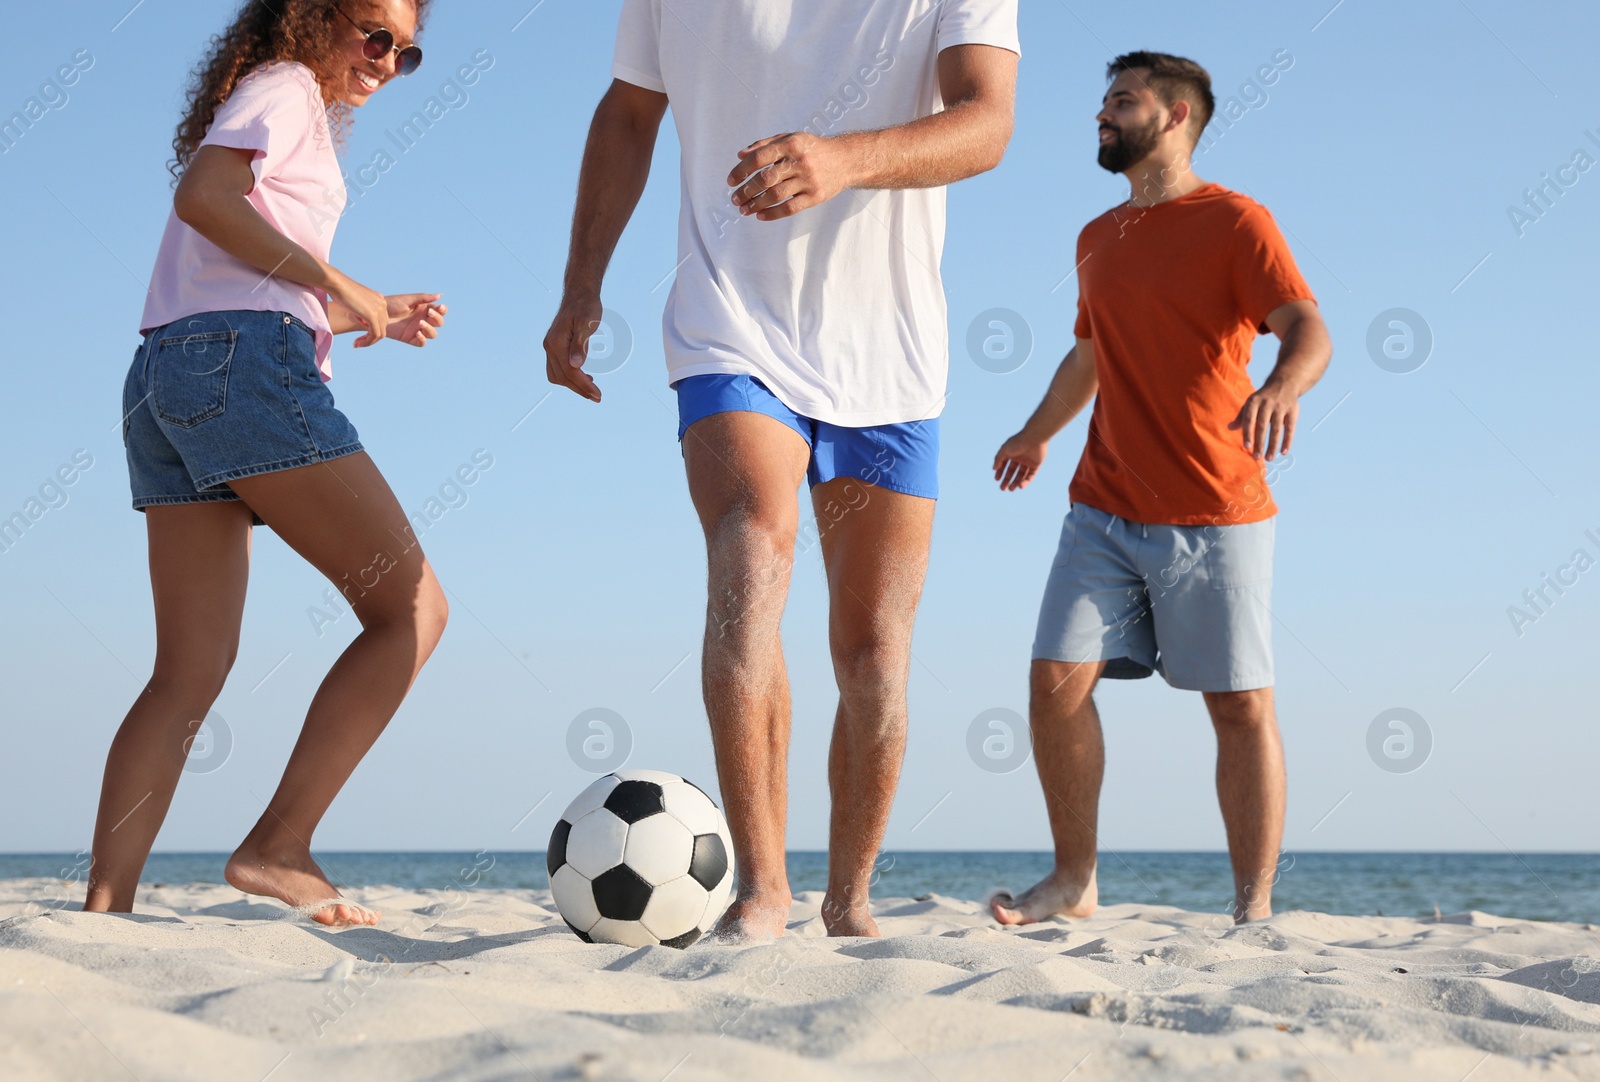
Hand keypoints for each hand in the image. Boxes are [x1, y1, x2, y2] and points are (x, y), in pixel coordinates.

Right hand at [327, 272, 390, 348]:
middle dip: (370, 338)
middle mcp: (382, 304)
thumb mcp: (356, 303)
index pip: (381, 321)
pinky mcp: (373, 315)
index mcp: (379, 300)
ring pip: (380, 334)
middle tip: (357, 343)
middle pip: (382, 328)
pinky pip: (375, 334)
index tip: (359, 338)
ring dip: (368, 342)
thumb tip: (366, 324)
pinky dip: (367, 342)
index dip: (371, 332)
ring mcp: (379, 309)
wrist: (336, 283)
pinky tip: (357, 344)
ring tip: (356, 344)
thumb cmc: (340, 292)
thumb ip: (363, 312)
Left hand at [384, 293, 446, 346]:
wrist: (376, 315)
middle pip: (439, 323)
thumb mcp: (409, 299)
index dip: (443, 310)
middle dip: (437, 319)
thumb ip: (424, 298)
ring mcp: (417, 330)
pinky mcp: (410, 338)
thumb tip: (440, 296)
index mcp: (424, 309)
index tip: (439, 307)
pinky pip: (421, 343)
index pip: (440, 311)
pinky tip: (418, 333)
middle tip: (429, 313)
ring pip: (432, 334)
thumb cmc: (391, 304)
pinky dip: (423, 339)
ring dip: (430, 329)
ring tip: (421, 323)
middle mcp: (423, 319)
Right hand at [542, 291, 603, 402]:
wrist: (579, 294)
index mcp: (556, 343)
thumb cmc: (586, 307)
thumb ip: (580, 345)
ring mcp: (550, 348)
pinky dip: (569, 378)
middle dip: (580, 389)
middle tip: (598, 397)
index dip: (583, 385)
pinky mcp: (555, 348)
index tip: (597, 394)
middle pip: (563, 377)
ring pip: (558, 376)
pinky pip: (558, 369)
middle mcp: (549, 347)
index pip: (570, 371)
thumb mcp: (587, 323)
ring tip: (591, 391)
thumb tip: (576, 366)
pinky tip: (585, 378)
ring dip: (574, 386)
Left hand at [727, 132, 855, 220]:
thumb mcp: (791, 138)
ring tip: (744, 209)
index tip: (731, 180)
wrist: (846, 160)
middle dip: (746, 191)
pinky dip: (772, 214)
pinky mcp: (816, 197)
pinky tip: (760, 216)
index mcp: (791, 144)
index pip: (759, 158)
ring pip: (776, 195)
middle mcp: (799, 162)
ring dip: (756, 204)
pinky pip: (790, 208)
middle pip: (766, 179)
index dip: (742, 170)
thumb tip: (740, 155)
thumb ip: (765, 145)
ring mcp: (808, 180)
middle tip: (735, 199)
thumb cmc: (812, 148)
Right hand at [993, 430, 1047, 490]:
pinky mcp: (1036, 465)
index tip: (997, 479)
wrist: (1034, 438)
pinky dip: (1026, 481)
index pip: (1004, 465)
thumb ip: (998, 459)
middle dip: (1007, 480)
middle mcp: (1019, 458)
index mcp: (1011, 453)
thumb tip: (994, 468)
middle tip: (1003, 489)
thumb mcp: (1004, 450)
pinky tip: (1020, 486)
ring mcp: (1028, 461)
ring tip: (1011, 489)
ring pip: (1021, 475)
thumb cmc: (1018, 442)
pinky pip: (1030, 475)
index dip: (1000, 472)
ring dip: (1016, 482)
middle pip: (1012, 471)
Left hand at [1229, 382, 1298, 460]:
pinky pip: (1290, 428)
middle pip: (1262, 426)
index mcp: (1254, 402)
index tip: (1247, 447)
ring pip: (1276, 429)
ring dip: (1273, 445)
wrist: (1284, 382)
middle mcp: (1267, 404)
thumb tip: (1229, 428)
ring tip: (1269, 458)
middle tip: (1257, 457)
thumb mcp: (1251, 403)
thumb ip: (1241, 417)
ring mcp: (1281, 407)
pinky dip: (1287, 441)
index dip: (1248, 433)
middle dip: (1260, 443)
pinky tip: (1283, 452)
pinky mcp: (1293, 411)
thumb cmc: (1263, 398)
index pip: (1249, 420)